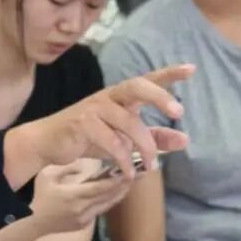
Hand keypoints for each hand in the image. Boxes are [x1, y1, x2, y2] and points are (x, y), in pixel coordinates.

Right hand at [23, 65, 194, 180]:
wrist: (48, 143)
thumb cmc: (88, 137)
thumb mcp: (124, 138)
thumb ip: (154, 137)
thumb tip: (185, 140)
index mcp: (121, 96)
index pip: (147, 80)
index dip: (169, 74)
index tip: (191, 69)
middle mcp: (109, 97)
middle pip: (137, 86)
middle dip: (159, 96)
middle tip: (178, 112)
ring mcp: (94, 108)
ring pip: (128, 122)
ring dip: (145, 146)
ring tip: (151, 165)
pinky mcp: (82, 123)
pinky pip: (111, 141)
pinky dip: (124, 159)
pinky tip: (129, 172)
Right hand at [30, 160, 132, 232]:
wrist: (32, 222)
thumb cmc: (38, 197)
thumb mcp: (47, 176)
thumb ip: (67, 168)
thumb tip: (84, 164)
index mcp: (74, 195)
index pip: (102, 187)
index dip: (118, 180)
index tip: (131, 170)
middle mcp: (83, 209)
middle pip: (110, 196)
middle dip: (125, 184)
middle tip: (140, 172)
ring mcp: (85, 219)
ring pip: (109, 204)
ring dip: (121, 192)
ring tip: (133, 180)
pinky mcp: (85, 224)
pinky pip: (102, 210)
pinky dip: (111, 200)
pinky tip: (116, 191)